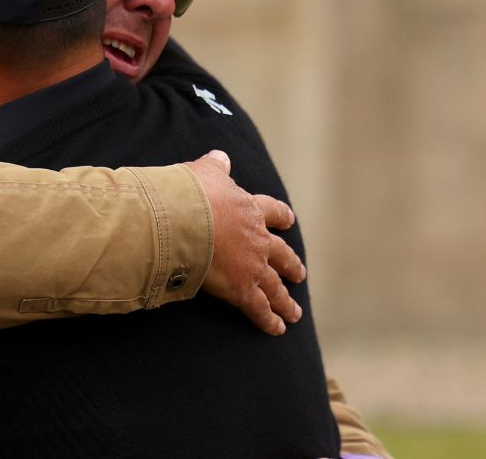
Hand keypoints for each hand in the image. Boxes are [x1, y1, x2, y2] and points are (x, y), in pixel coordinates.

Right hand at [184, 150, 304, 335]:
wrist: (186, 220)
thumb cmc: (191, 194)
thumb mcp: (204, 173)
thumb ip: (215, 167)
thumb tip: (221, 157)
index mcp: (249, 210)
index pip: (271, 212)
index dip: (281, 217)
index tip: (289, 220)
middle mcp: (257, 240)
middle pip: (281, 254)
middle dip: (290, 265)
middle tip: (299, 274)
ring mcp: (253, 266)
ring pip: (275, 286)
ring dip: (285, 300)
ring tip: (294, 312)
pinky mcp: (242, 289)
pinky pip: (259, 308)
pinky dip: (269, 320)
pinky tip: (278, 330)